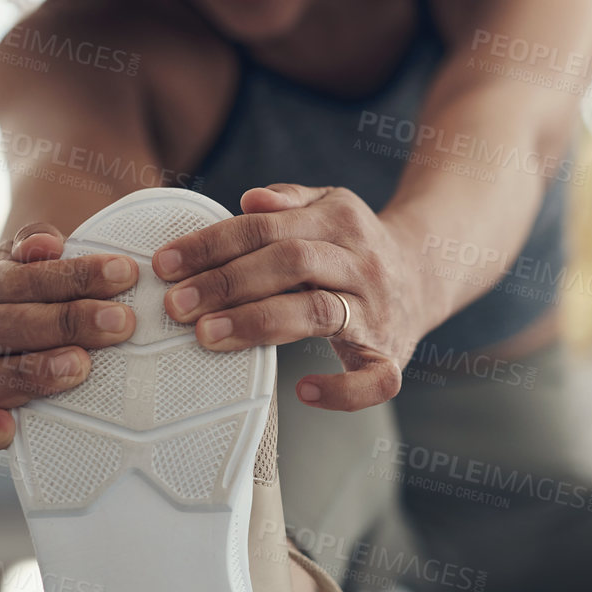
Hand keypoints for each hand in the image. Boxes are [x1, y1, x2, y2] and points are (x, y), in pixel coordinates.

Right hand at [0, 223, 140, 449]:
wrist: (53, 304)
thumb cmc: (66, 278)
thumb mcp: (59, 248)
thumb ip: (43, 240)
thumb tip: (44, 245)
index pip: (18, 278)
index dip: (70, 276)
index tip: (124, 273)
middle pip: (1, 325)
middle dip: (64, 322)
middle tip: (120, 323)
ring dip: (32, 372)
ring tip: (82, 366)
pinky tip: (9, 428)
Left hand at [153, 184, 430, 411]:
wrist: (426, 275)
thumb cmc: (356, 246)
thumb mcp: (330, 207)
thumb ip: (289, 201)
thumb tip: (248, 199)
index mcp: (340, 220)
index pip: (266, 227)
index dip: (212, 244)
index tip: (165, 264)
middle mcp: (361, 262)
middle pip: (290, 263)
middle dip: (227, 283)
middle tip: (175, 305)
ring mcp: (378, 310)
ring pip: (318, 311)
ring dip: (259, 323)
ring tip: (208, 335)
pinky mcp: (392, 355)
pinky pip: (374, 380)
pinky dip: (340, 391)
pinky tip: (302, 390)